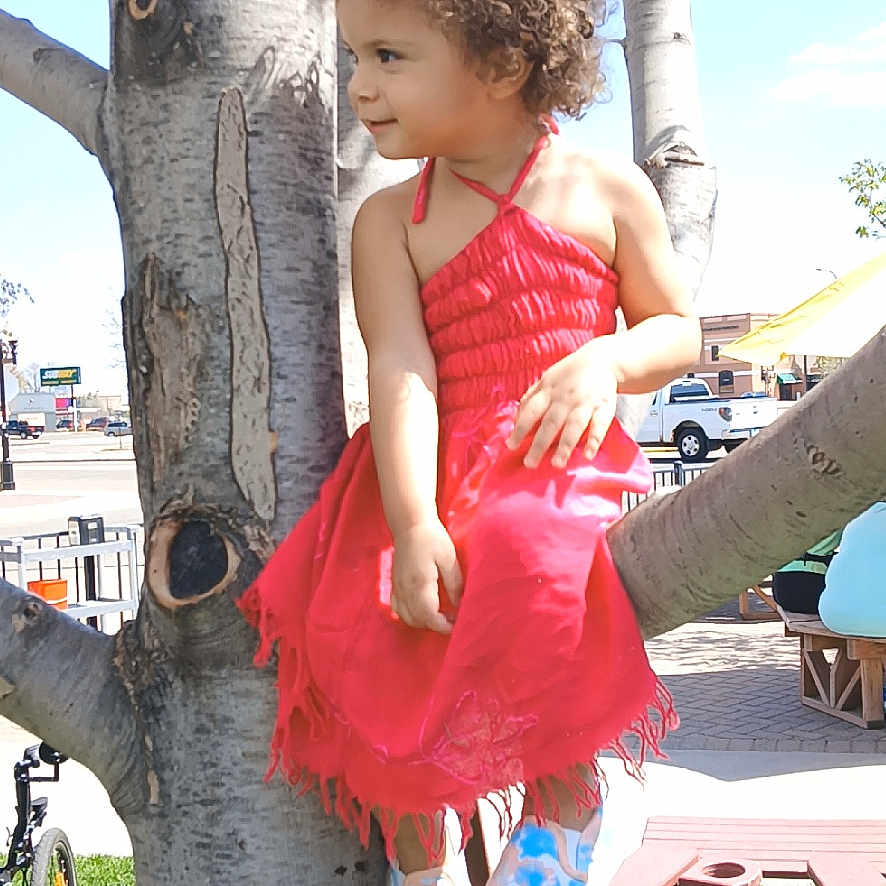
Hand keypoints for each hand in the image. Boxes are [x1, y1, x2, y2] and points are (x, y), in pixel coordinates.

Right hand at [391, 520, 462, 633]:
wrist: (410, 524)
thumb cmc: (432, 538)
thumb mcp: (449, 558)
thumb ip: (454, 584)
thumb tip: (458, 605)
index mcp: (420, 583)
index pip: (429, 616)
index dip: (443, 626)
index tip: (457, 625)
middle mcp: (405, 588)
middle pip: (417, 620)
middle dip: (435, 625)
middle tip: (453, 618)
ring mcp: (397, 587)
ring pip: (406, 617)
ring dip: (423, 621)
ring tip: (441, 614)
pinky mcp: (394, 584)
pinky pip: (398, 609)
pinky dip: (410, 615)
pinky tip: (424, 608)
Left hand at [506, 341, 618, 468]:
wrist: (603, 359)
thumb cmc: (569, 374)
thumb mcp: (547, 379)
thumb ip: (531, 398)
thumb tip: (515, 421)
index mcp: (549, 391)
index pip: (531, 411)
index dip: (520, 429)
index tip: (511, 446)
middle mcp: (565, 398)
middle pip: (550, 423)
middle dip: (539, 444)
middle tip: (530, 464)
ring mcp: (585, 402)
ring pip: (574, 426)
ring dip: (565, 446)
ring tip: (557, 464)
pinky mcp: (604, 407)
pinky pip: (600, 425)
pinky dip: (594, 440)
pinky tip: (588, 455)